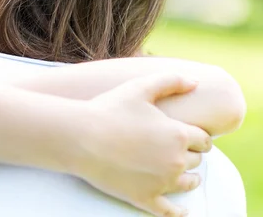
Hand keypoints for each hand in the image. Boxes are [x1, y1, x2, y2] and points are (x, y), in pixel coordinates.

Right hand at [77, 74, 211, 216]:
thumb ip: (170, 81)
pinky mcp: (145, 198)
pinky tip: (182, 211)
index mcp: (178, 134)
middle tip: (177, 150)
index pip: (204, 139)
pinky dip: (179, 212)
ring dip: (189, 178)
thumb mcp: (139, 87)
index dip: (198, 136)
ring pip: (188, 184)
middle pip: (197, 161)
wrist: (80, 137)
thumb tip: (195, 82)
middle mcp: (176, 160)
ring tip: (183, 175)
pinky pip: (170, 212)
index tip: (190, 135)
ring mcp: (162, 182)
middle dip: (191, 155)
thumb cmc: (108, 110)